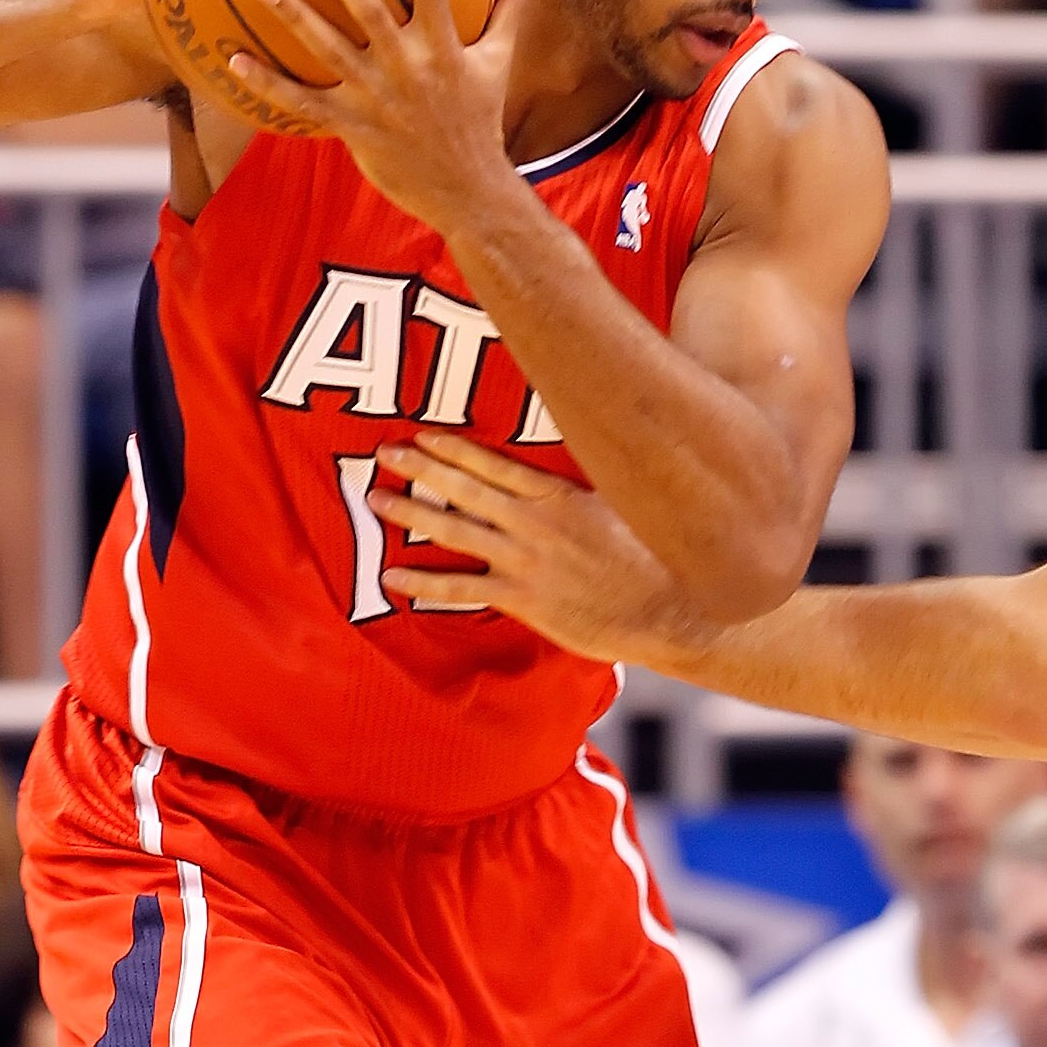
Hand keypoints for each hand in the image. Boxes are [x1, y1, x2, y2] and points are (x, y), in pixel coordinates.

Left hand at [237, 0, 525, 229]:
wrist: (468, 192)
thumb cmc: (480, 121)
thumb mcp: (500, 62)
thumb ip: (507, 6)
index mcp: (445, 47)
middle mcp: (408, 68)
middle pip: (369, 8)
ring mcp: (377, 98)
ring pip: (329, 50)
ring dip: (296, 16)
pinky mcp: (353, 127)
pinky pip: (303, 102)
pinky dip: (268, 83)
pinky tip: (235, 60)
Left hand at [371, 433, 705, 659]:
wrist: (670, 609)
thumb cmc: (654, 558)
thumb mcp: (624, 506)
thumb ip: (590, 487)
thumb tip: (581, 462)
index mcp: (559, 496)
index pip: (495, 465)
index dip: (455, 449)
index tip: (423, 437)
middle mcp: (535, 523)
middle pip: (465, 488)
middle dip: (421, 469)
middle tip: (383, 453)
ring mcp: (526, 560)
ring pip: (456, 530)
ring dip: (412, 513)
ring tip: (376, 499)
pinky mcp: (524, 599)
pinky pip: (464, 587)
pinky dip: (426, 582)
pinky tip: (394, 577)